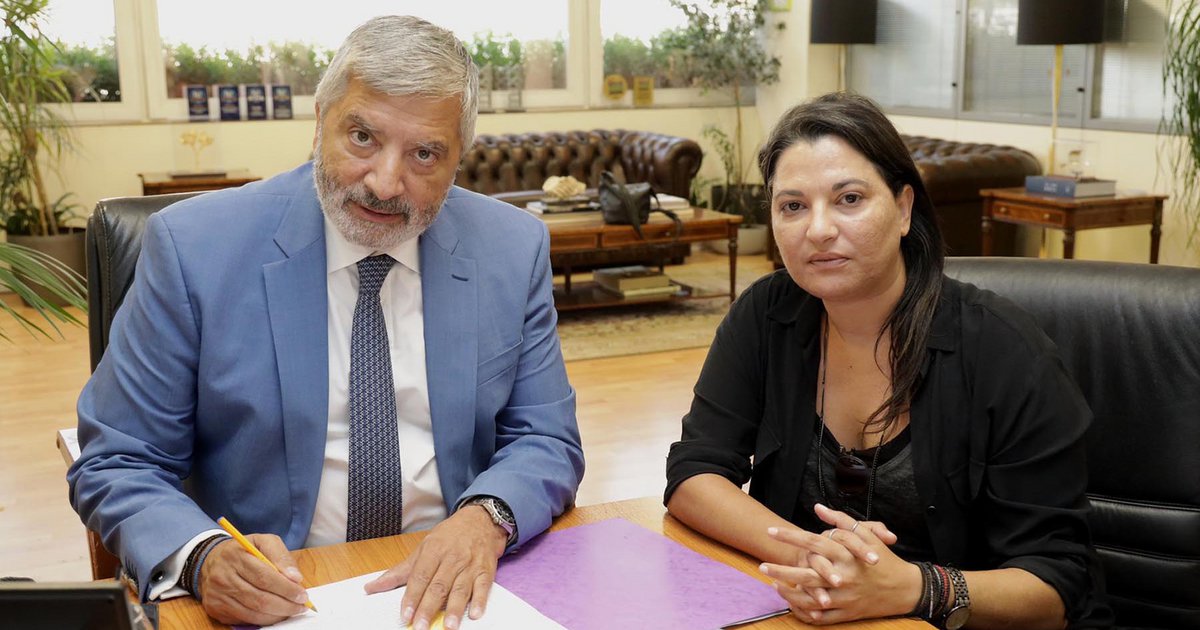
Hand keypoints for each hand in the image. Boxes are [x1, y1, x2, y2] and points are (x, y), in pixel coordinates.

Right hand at [197, 534, 309, 625]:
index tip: (302, 595)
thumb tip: (295, 578)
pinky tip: (274, 614)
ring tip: (291, 611)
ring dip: (276, 615)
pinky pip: (244, 619)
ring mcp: (218, 595)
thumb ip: (281, 556)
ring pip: (253, 613)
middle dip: (285, 606)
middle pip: (259, 598)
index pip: (265, 577)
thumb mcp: (263, 542)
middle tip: (301, 607)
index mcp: (236, 556)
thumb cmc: (243, 551)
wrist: (210, 561)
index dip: (286, 589)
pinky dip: (263, 620)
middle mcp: (223, 577)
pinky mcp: (216, 609)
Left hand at [364, 505, 507, 629]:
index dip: (412, 597)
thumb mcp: (422, 548)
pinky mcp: (486, 570)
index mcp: (433, 551)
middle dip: (429, 608)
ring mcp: (470, 564)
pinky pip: (483, 587)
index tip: (406, 615)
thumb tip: (371, 587)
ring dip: (455, 609)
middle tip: (421, 626)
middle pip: (439, 586)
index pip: (420, 577)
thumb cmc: (449, 536)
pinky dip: (480, 601)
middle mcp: (452, 558)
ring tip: (449, 626)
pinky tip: (475, 613)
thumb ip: (399, 571)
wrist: (480, 520)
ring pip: (461, 589)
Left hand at [761, 505, 918, 624]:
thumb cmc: (884, 559)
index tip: (770, 531)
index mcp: (846, 555)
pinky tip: (792, 603)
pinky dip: (804, 612)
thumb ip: (841, 521)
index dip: (790, 536)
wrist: (905, 589)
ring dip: (789, 593)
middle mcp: (844, 577)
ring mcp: (844, 598)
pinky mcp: (847, 613)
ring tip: (773, 584)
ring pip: (810, 599)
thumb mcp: (866, 535)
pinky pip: (821, 617)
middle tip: (761, 565)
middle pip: (806, 574)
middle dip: (781, 570)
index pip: (813, 542)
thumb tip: (818, 508)